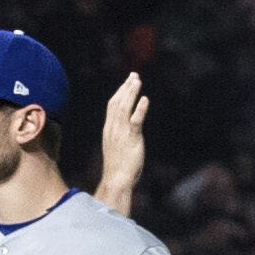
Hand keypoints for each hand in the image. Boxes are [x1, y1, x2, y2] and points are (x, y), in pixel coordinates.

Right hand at [95, 72, 149, 209]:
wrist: (116, 179)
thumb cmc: (118, 166)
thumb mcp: (117, 146)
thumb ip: (120, 135)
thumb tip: (127, 129)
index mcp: (109, 128)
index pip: (113, 105)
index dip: (120, 92)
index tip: (127, 82)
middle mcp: (113, 128)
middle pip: (118, 102)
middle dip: (126, 88)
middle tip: (134, 75)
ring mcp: (121, 132)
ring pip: (125, 108)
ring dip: (131, 93)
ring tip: (137, 81)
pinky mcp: (131, 138)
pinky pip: (135, 121)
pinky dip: (140, 109)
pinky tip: (145, 99)